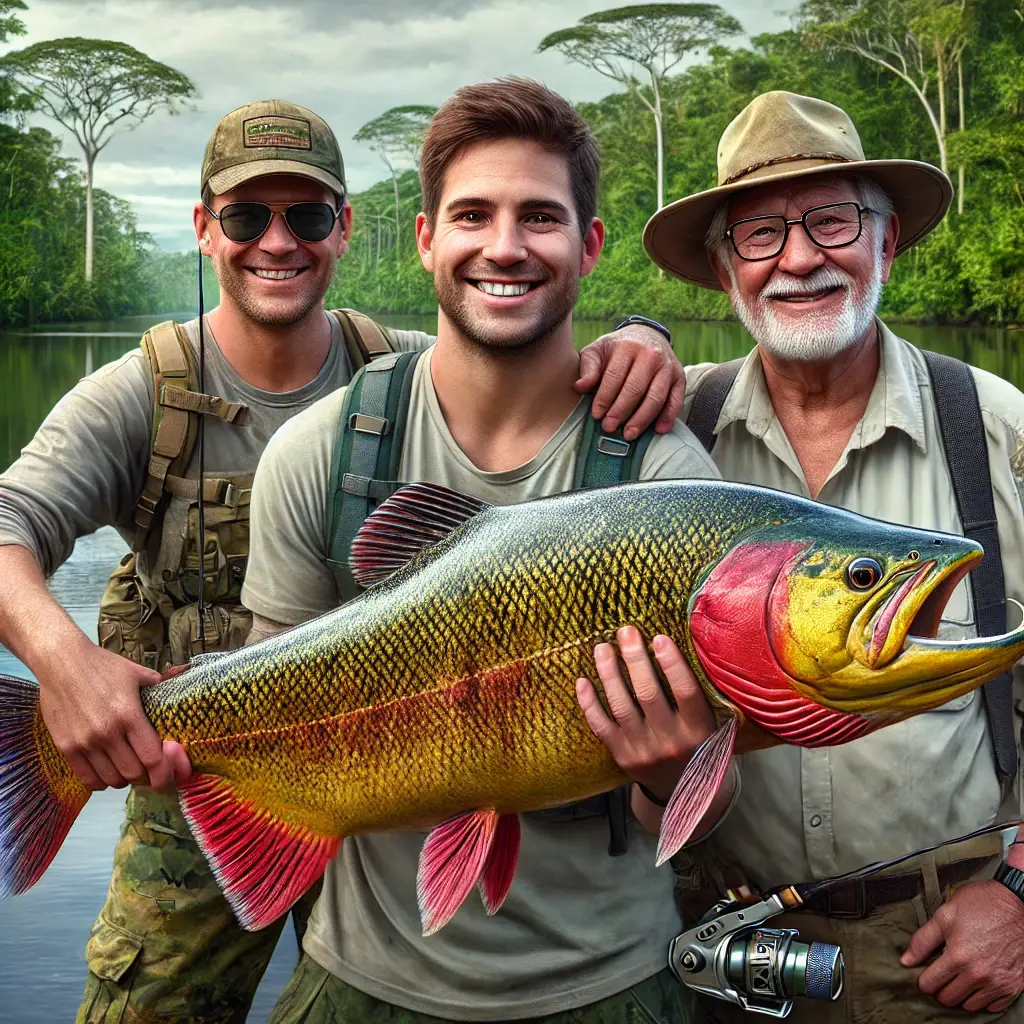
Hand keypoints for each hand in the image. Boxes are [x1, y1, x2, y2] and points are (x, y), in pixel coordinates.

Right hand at [38, 637, 184, 791]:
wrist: (62, 662)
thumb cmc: (102, 666)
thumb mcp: (136, 673)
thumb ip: (158, 688)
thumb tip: (175, 693)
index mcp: (129, 715)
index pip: (152, 758)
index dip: (163, 773)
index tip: (167, 775)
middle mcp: (107, 732)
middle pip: (133, 774)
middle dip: (145, 777)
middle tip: (148, 771)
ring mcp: (85, 742)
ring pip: (111, 780)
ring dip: (123, 780)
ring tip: (127, 769)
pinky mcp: (66, 747)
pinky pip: (87, 778)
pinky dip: (100, 781)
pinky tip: (106, 772)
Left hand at [575, 626, 714, 799]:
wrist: (684, 791)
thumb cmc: (699, 744)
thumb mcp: (713, 725)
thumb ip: (702, 696)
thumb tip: (687, 647)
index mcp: (699, 730)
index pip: (686, 692)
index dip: (672, 664)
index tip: (659, 637)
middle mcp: (671, 741)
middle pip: (648, 694)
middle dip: (635, 659)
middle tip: (626, 631)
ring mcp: (643, 750)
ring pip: (621, 706)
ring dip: (609, 673)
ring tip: (602, 648)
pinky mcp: (622, 756)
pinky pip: (601, 726)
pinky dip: (589, 703)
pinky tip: (582, 681)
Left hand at [576, 325, 684, 440]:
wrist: (646, 335)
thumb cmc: (617, 349)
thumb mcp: (598, 350)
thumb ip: (588, 367)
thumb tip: (579, 387)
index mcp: (627, 347)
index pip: (614, 377)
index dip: (604, 398)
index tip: (596, 415)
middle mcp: (650, 355)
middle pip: (635, 389)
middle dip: (621, 411)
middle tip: (609, 428)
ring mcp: (667, 367)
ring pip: (656, 397)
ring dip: (642, 419)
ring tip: (629, 434)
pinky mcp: (680, 377)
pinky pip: (676, 399)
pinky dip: (669, 416)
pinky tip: (659, 430)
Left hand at [901, 879, 1023, 1012]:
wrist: (1017, 905)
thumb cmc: (980, 905)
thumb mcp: (945, 915)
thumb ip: (923, 940)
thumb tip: (905, 961)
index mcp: (958, 957)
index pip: (930, 984)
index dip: (923, 981)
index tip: (924, 975)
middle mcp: (978, 975)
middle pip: (949, 999)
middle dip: (940, 989)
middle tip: (941, 976)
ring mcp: (997, 983)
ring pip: (970, 1006)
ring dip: (961, 996)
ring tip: (958, 979)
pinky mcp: (1013, 987)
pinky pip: (993, 1007)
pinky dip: (983, 999)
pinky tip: (978, 983)